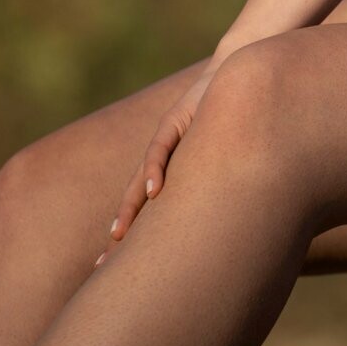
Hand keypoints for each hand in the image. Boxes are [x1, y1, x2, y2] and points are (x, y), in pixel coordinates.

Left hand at [94, 57, 223, 268]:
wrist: (237, 73)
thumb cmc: (241, 117)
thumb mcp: (233, 154)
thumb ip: (228, 182)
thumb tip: (245, 220)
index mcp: (178, 170)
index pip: (150, 208)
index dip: (135, 237)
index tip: (118, 273)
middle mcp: (166, 158)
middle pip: (135, 201)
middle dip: (121, 233)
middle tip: (100, 269)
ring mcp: (168, 140)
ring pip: (140, 180)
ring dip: (129, 208)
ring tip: (117, 236)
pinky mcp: (175, 120)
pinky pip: (161, 149)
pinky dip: (156, 170)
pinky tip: (154, 191)